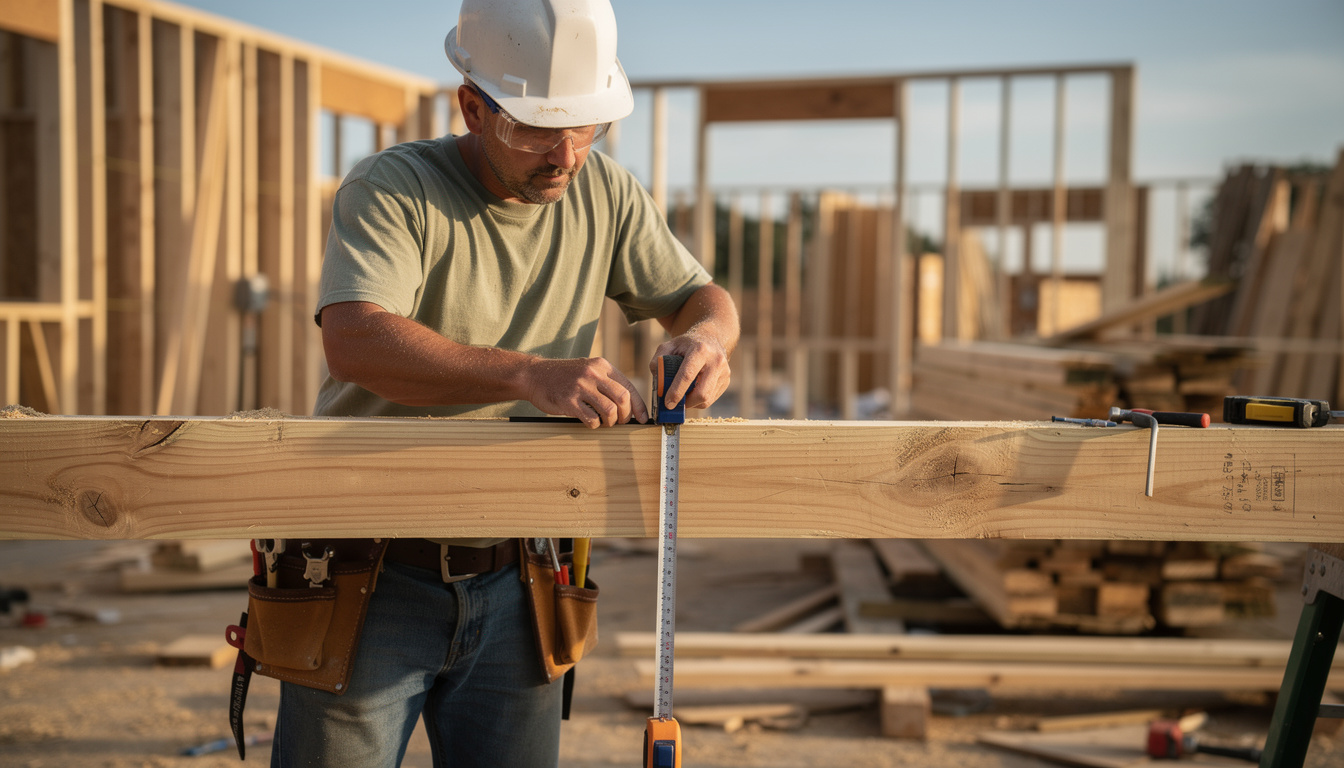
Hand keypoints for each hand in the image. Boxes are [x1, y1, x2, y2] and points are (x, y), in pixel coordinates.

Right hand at [525, 357, 648, 427]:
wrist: (534, 375)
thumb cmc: (564, 377)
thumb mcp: (588, 370)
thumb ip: (606, 381)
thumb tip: (629, 404)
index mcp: (602, 366)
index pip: (629, 386)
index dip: (639, 405)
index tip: (644, 418)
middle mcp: (593, 374)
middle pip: (623, 399)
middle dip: (626, 415)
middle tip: (621, 422)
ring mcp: (580, 387)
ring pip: (609, 410)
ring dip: (611, 422)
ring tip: (605, 423)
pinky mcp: (568, 401)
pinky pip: (591, 419)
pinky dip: (595, 425)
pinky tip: (590, 422)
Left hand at [651, 331, 730, 411]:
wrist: (710, 338)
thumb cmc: (686, 344)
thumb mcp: (669, 346)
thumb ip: (658, 361)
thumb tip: (658, 383)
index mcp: (700, 350)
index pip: (688, 375)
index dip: (677, 392)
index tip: (668, 403)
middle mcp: (716, 361)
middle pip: (702, 393)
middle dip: (686, 403)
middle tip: (674, 404)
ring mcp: (724, 372)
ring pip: (707, 399)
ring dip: (691, 403)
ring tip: (682, 396)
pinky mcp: (726, 380)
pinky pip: (711, 399)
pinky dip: (698, 400)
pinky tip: (691, 392)